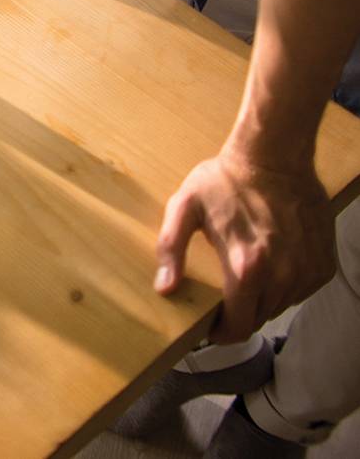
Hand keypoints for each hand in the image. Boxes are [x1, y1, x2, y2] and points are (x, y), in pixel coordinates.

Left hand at [156, 147, 334, 342]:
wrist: (275, 157)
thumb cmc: (226, 181)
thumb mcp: (184, 208)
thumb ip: (171, 249)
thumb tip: (165, 288)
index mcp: (247, 268)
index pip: (238, 326)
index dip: (222, 332)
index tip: (212, 328)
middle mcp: (283, 276)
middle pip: (259, 317)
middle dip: (240, 313)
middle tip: (226, 294)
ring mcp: (307, 271)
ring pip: (281, 305)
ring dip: (263, 299)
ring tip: (247, 271)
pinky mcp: (323, 264)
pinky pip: (301, 291)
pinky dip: (286, 285)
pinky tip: (271, 262)